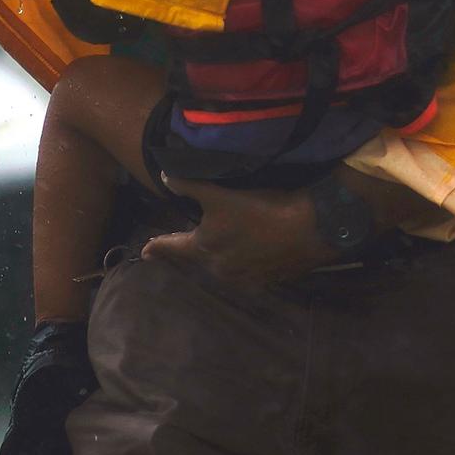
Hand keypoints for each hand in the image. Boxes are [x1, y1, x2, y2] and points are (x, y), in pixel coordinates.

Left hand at [140, 175, 338, 287]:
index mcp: (206, 249)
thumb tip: (164, 176)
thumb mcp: (220, 194)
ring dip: (220, 255)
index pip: (174, 247)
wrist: (310, 228)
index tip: (144, 252)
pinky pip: (249, 269)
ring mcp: (247, 277)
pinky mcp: (270, 278)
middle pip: (200, 257)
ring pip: (225, 265)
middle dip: (193, 248)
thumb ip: (190, 186)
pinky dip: (245, 259)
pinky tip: (253, 248)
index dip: (158, 247)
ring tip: (222, 242)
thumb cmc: (261, 209)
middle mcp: (221, 269)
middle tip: (188, 239)